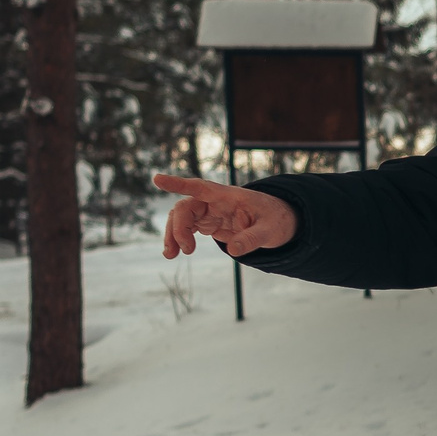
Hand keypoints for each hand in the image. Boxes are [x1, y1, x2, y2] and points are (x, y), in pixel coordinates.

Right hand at [154, 174, 297, 258]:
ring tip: (170, 255)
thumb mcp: (271, 230)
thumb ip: (253, 238)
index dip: (179, 184)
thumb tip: (233, 251)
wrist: (279, 222)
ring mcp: (210, 211)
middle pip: (186, 207)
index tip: (157, 179)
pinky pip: (187, 228)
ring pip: (182, 218)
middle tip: (186, 251)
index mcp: (228, 196)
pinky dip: (179, 239)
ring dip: (173, 235)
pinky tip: (174, 252)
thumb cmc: (276, 220)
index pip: (200, 187)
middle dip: (178, 227)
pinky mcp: (209, 222)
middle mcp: (215, 201)